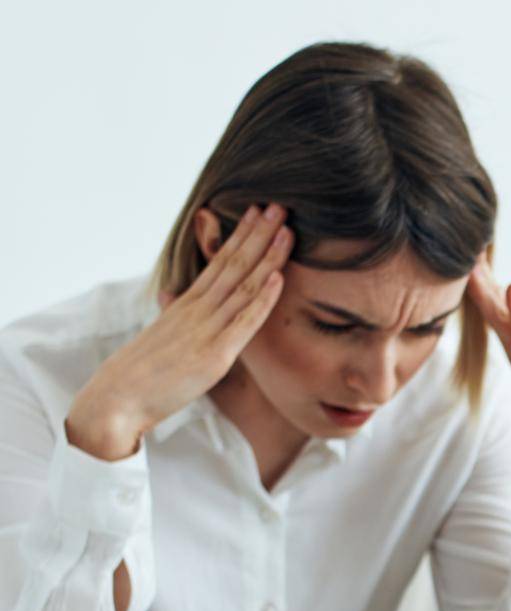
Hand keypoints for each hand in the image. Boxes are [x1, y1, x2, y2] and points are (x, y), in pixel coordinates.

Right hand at [67, 204, 292, 460]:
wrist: (117, 399)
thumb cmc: (140, 373)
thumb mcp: (162, 336)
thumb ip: (173, 315)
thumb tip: (171, 297)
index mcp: (187, 305)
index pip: (220, 262)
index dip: (242, 237)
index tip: (258, 212)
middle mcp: (198, 310)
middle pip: (233, 264)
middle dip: (258, 234)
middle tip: (279, 205)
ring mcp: (207, 329)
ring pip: (243, 286)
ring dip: (267, 256)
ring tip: (286, 229)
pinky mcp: (215, 354)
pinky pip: (243, 321)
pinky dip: (263, 298)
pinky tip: (278, 276)